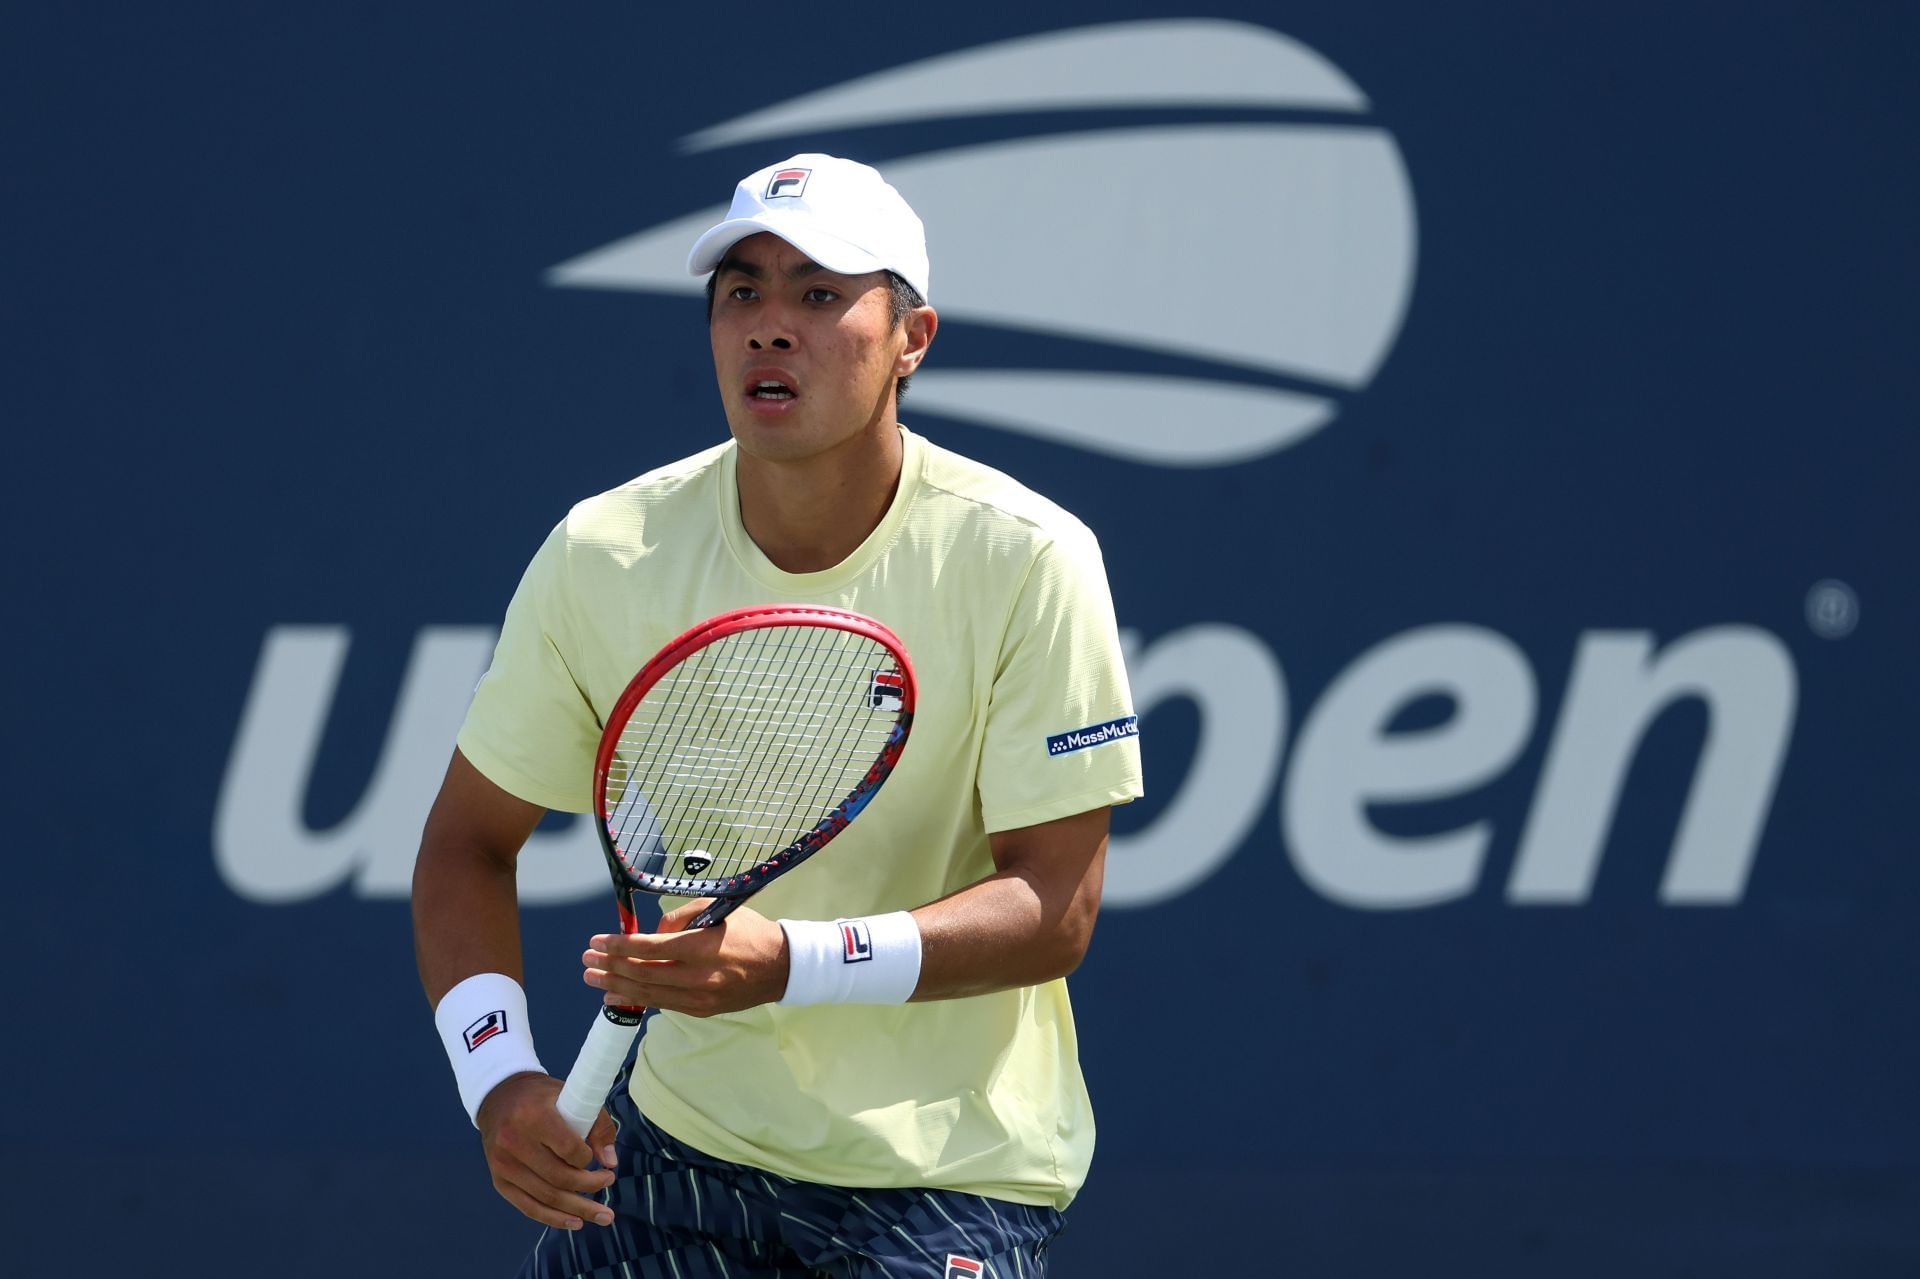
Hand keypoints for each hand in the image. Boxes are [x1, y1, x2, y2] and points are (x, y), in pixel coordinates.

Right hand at [475, 1072, 619, 1230]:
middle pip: (559, 1178)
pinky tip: (575, 1222)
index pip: (568, 1149)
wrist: (499, 1098)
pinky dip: (554, 1218)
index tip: (596, 1158)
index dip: (588, 1159)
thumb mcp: (572, 1096)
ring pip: (546, 1197)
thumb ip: (597, 1126)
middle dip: (590, 1186)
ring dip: (578, 1210)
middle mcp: (514, 1142)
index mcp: (534, 1117)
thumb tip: (610, 1162)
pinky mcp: (499, 1181)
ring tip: (603, 1215)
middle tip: (608, 1182)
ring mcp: (503, 1165)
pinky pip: (529, 1207)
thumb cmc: (542, 1098)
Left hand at [583, 898, 789, 1016]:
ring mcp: (699, 998)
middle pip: (642, 973)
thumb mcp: (716, 910)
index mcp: (701, 947)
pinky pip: (662, 1004)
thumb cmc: (749, 931)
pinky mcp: (701, 1010)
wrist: (781, 966)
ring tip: (592, 978)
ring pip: (648, 993)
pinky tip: (617, 993)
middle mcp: (697, 977)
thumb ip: (679, 917)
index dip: (619, 945)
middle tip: (586, 958)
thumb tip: (651, 931)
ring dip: (615, 985)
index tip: (598, 940)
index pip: (649, 948)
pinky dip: (636, 998)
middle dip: (610, 965)